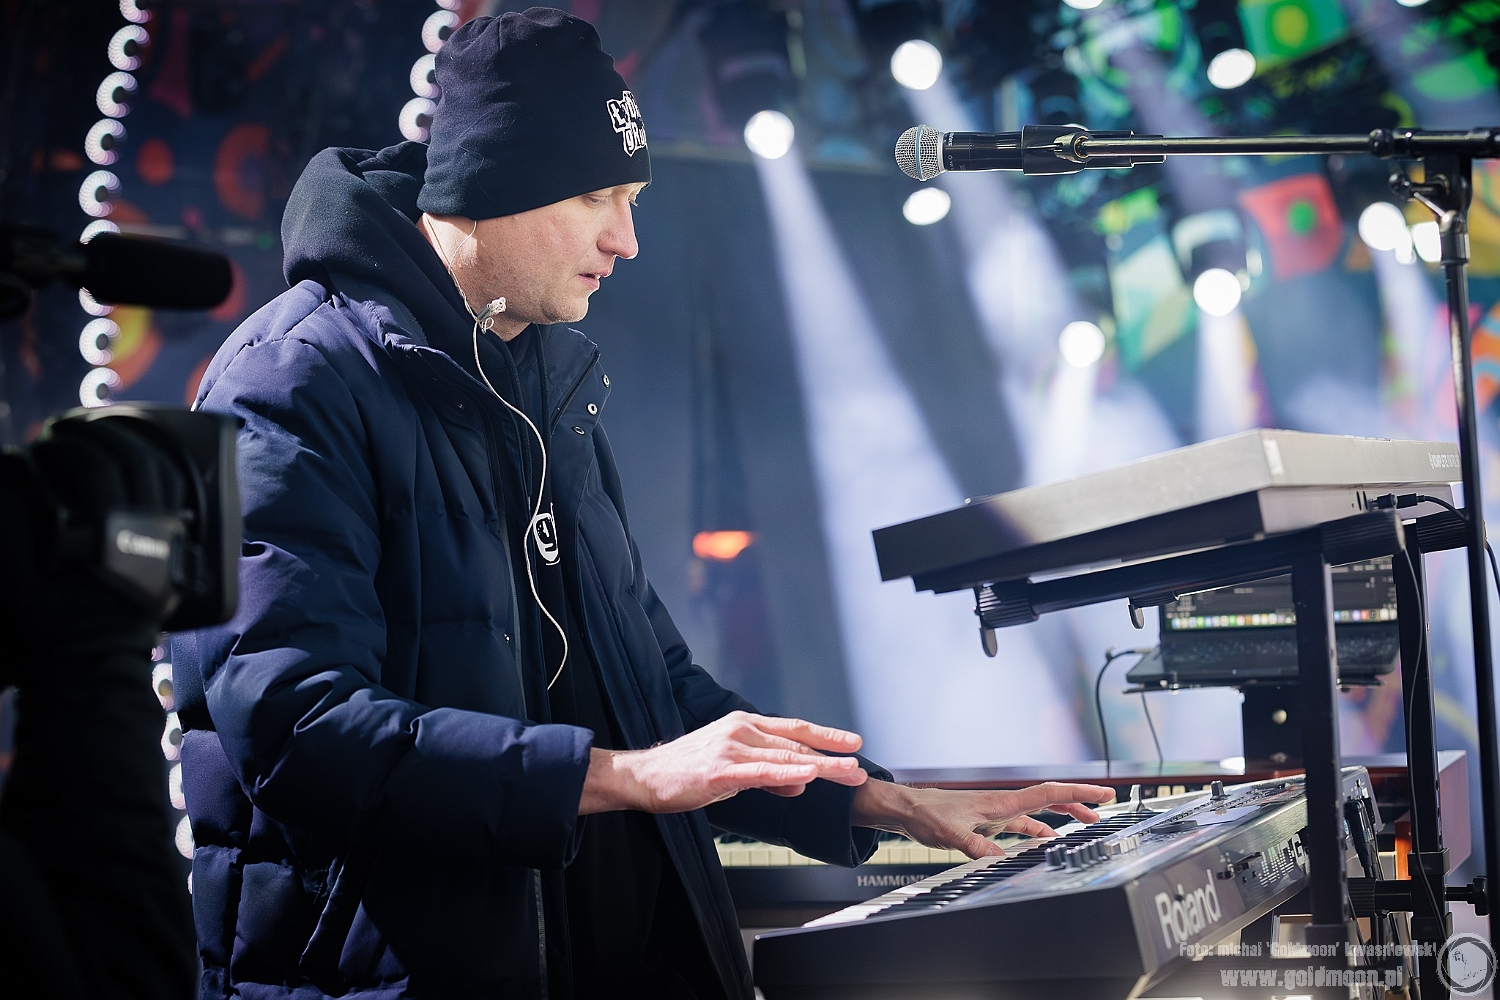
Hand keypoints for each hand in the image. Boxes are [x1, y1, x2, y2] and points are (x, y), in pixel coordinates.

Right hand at [578, 711, 868, 814]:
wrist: (644, 777)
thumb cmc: (684, 773)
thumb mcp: (732, 771)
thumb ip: (767, 774)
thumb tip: (800, 783)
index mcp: (743, 726)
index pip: (794, 729)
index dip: (826, 735)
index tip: (853, 742)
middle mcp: (741, 730)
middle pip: (796, 743)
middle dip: (832, 756)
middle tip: (859, 766)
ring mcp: (731, 748)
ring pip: (786, 756)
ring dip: (821, 765)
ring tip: (847, 773)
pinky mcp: (721, 770)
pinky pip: (763, 771)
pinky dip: (789, 773)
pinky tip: (809, 776)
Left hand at [851, 780, 1115, 859]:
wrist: (907, 809)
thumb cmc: (927, 814)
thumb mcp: (952, 834)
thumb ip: (976, 846)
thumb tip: (999, 860)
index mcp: (1002, 802)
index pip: (1048, 793)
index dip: (1079, 793)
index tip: (1105, 793)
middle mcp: (1004, 804)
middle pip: (1051, 799)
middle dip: (1079, 802)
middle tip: (1105, 807)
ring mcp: (998, 812)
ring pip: (1040, 812)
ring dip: (1063, 817)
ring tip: (1086, 824)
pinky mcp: (989, 822)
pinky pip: (1024, 825)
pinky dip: (1040, 830)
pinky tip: (1047, 841)